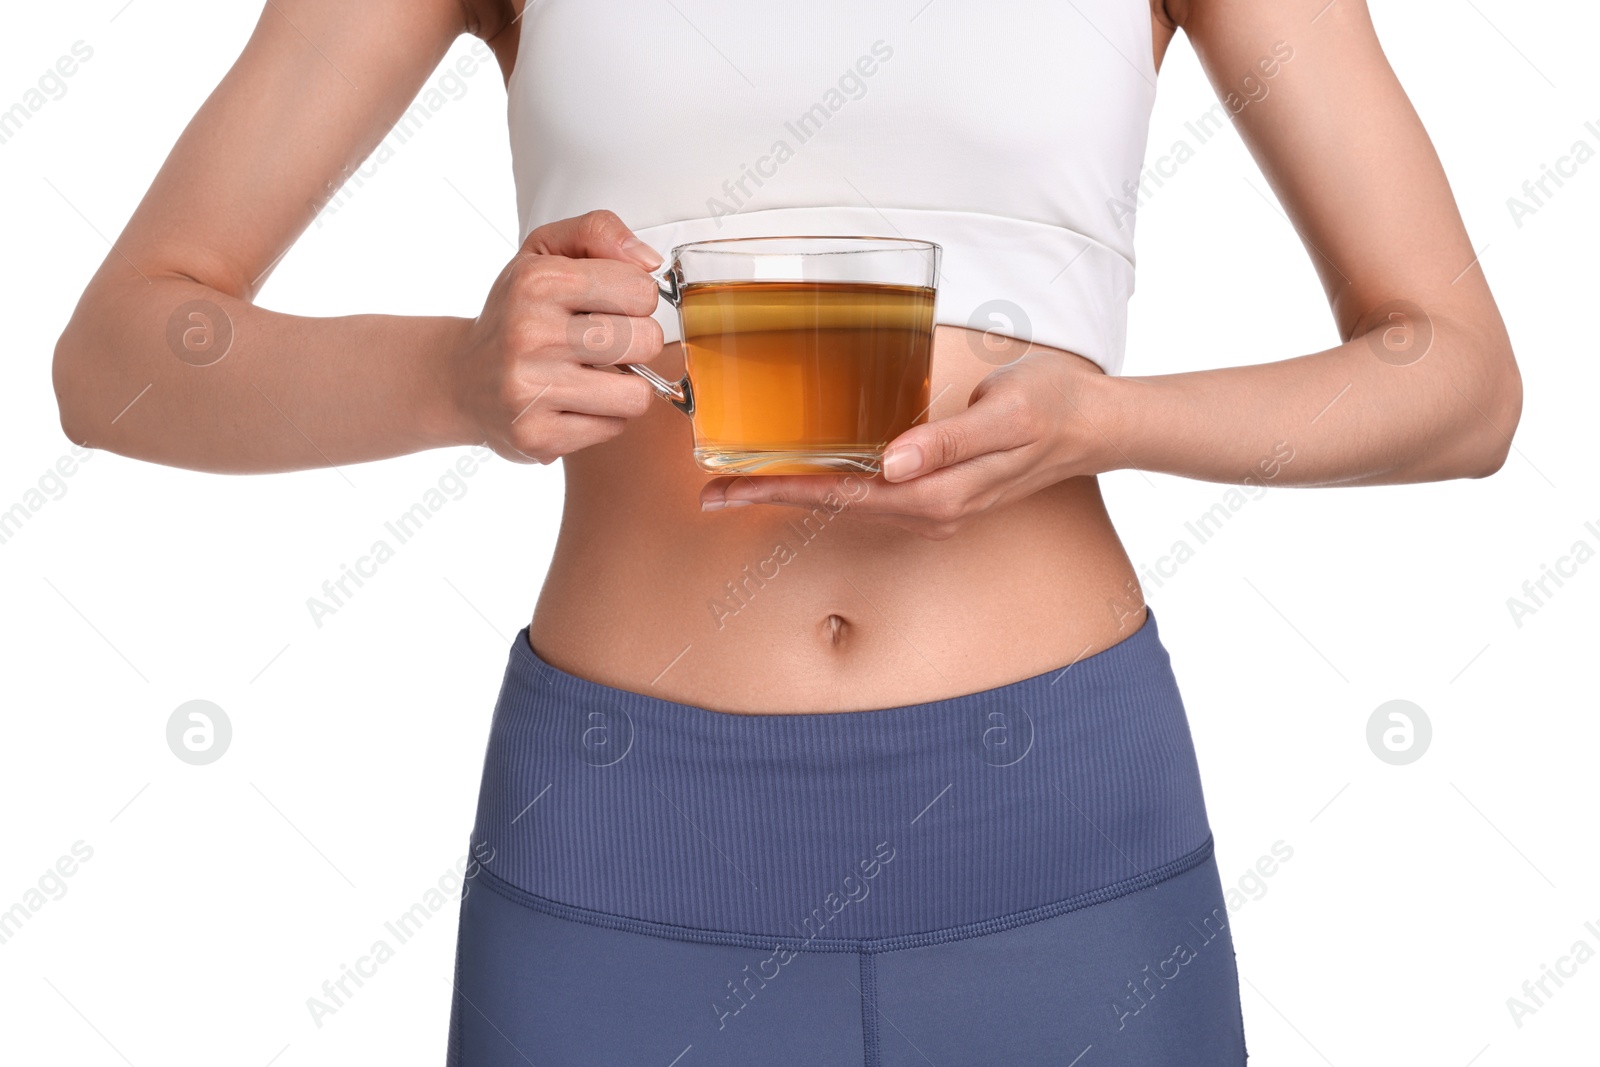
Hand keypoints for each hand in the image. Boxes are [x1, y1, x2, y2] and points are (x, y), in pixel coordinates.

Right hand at [446, 209, 666, 463]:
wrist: (460, 379)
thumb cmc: (515, 314)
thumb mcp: (544, 252)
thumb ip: (597, 232)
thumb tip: (648, 261)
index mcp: (538, 281)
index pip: (641, 290)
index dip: (636, 299)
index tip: (611, 305)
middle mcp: (530, 333)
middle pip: (645, 341)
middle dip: (637, 343)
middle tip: (606, 344)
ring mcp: (530, 388)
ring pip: (636, 394)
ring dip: (626, 386)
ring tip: (596, 375)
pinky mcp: (536, 435)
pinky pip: (613, 427)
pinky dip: (603, 417)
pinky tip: (575, 402)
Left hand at [699, 351, 1117, 539]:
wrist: (1096, 425)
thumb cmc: (1051, 407)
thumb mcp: (1008, 414)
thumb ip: (951, 440)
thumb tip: (894, 463)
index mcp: (938, 495)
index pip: (842, 496)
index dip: (780, 492)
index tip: (727, 491)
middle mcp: (929, 510)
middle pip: (833, 507)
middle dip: (770, 500)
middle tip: (709, 493)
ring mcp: (933, 507)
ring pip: (848, 504)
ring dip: (794, 495)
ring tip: (740, 486)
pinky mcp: (937, 494)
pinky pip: (871, 495)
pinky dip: (830, 486)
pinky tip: (807, 473)